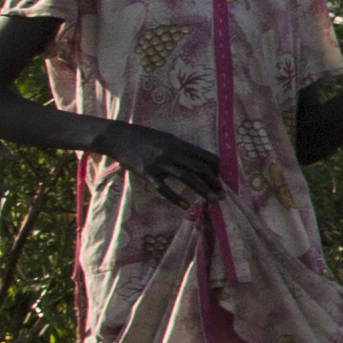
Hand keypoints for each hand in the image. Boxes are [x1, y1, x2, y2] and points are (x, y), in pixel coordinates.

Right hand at [100, 122, 222, 204]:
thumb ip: (183, 150)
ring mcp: (159, 163)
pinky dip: (176, 197)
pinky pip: (163, 188)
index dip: (217, 169)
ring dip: (203, 190)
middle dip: (215, 183)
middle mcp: (172, 153)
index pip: (206, 157)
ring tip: (213, 200)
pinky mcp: (146, 172)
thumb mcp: (168, 139)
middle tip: (223, 195)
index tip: (221, 178)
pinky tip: (186, 205)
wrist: (119, 137)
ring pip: (187, 178)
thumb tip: (200, 161)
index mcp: (180, 144)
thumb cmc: (145, 138)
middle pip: (200, 169)